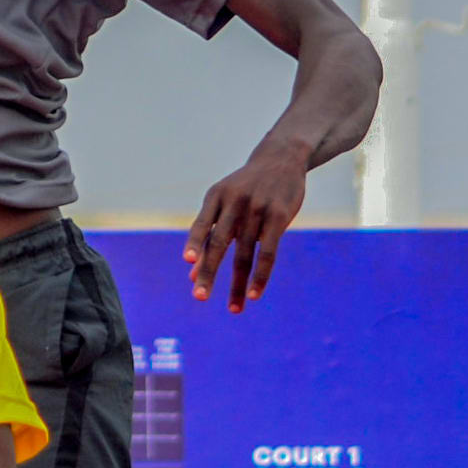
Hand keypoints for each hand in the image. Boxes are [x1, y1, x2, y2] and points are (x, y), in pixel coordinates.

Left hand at [186, 140, 305, 311]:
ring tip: (233, 309)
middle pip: (219, 243)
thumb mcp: (224, 203)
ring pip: (244, 254)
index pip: (201, 224)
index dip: (194, 243)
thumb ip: (209, 235)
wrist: (281, 158)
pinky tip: (254, 294)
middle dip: (209, 272)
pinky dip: (260, 276)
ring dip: (238, 284)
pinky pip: (267, 252)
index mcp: (215, 196)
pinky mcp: (278, 216)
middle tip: (199, 297)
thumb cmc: (246, 188)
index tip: (187, 262)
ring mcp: (257, 209)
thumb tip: (191, 273)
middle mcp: (234, 202)